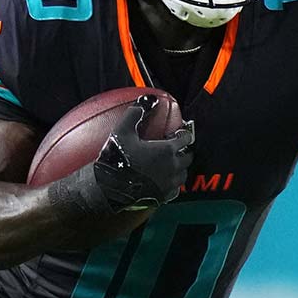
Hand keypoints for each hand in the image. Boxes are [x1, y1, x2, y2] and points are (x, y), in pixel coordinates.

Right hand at [89, 96, 194, 211]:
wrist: (109, 188)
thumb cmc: (117, 158)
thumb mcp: (122, 131)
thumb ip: (135, 113)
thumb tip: (146, 100)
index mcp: (167, 150)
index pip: (185, 139)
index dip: (184, 134)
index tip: (180, 133)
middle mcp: (172, 167)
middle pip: (188, 157)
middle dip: (185, 151)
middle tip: (179, 148)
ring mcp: (168, 184)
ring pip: (183, 174)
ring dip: (181, 168)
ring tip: (173, 164)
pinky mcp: (163, 197)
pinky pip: (175, 190)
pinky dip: (173, 184)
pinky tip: (166, 182)